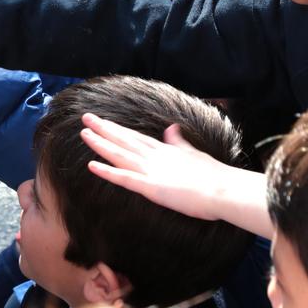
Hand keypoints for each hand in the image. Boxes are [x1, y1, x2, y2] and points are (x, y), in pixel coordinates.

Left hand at [81, 112, 271, 236]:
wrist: (223, 190)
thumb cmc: (213, 177)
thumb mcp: (193, 153)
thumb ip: (179, 142)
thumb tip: (171, 129)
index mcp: (165, 150)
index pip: (135, 137)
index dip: (118, 129)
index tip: (103, 120)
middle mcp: (155, 157)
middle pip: (124, 140)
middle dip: (104, 129)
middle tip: (86, 117)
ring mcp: (151, 171)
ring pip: (120, 154)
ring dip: (101, 144)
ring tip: (84, 133)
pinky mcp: (151, 187)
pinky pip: (124, 179)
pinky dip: (107, 171)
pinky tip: (91, 165)